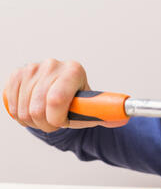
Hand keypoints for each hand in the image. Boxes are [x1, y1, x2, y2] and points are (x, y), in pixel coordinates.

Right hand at [3, 59, 128, 132]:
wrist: (61, 94)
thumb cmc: (79, 103)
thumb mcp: (93, 109)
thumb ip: (106, 113)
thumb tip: (121, 117)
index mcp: (74, 70)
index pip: (57, 99)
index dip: (56, 119)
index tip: (61, 123)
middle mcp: (53, 65)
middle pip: (37, 108)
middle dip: (45, 123)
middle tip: (54, 123)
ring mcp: (33, 68)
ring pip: (23, 109)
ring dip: (33, 121)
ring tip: (45, 116)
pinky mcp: (18, 74)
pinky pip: (11, 103)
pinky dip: (20, 114)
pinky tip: (31, 110)